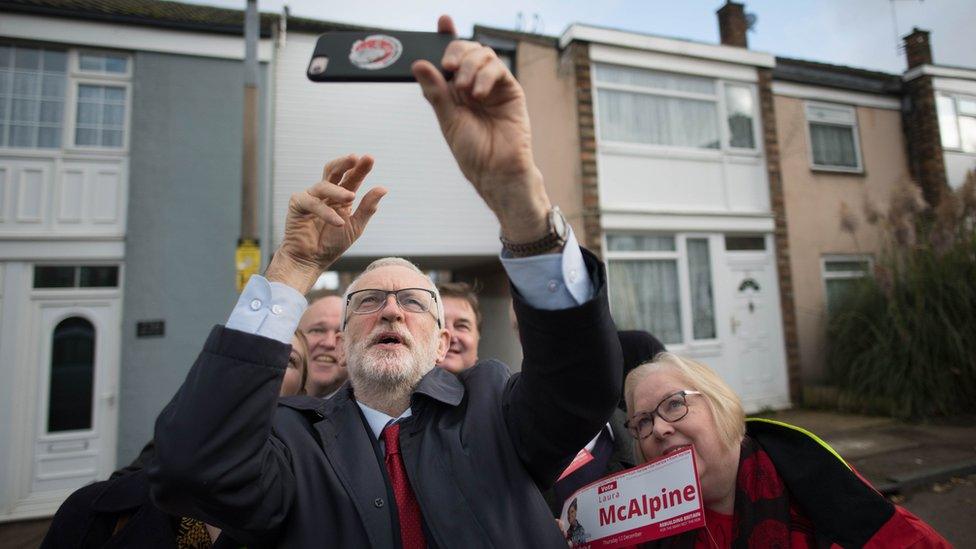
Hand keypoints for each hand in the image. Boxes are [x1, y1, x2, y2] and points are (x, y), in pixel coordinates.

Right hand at [265, 155, 386, 293]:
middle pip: (334, 171)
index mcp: (341, 197)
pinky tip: (338, 222)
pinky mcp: (297, 204)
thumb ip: (367, 208)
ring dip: (338, 191)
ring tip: (351, 197)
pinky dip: (326, 212)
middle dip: (344, 163)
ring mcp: (311, 197)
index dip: (360, 168)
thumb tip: (383, 188)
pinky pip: (312, 203)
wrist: (311, 261)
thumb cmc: (331, 244)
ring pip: (324, 186)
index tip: (369, 158)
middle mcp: (325, 194)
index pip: (351, 178)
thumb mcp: (355, 226)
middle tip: (355, 158)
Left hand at [412, 16, 550, 243]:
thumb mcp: (447, 120)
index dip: (447, 37)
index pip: (449, 58)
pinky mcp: (510, 91)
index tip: (443, 21)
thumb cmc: (472, 152)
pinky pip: (498, 68)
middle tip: (448, 68)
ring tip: (464, 90)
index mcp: (454, 91)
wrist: (496, 172)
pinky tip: (478, 93)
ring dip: (470, 66)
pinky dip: (485, 76)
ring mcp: (492, 86)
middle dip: (456, 52)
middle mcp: (473, 84)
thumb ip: (435, 91)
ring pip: (483, 55)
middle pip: (466, 50)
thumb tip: (419, 64)